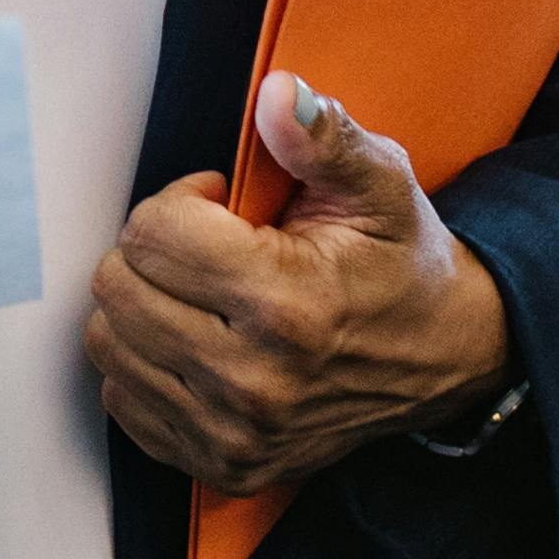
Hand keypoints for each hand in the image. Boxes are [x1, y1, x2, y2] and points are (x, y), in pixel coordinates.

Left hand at [85, 72, 514, 499]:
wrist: (448, 358)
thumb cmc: (402, 263)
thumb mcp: (380, 185)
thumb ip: (322, 138)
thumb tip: (277, 92)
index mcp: (289, 304)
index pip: (151, 235)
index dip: (179, 203)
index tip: (222, 206)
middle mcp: (256, 380)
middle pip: (118, 288)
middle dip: (152, 251)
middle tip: (207, 248)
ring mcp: (236, 433)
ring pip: (110, 343)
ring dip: (141, 304)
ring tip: (201, 293)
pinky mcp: (222, 465)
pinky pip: (123, 400)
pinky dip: (145, 362)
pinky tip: (195, 339)